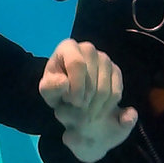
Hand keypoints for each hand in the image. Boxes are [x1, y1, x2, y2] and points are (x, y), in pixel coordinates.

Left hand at [39, 39, 138, 162]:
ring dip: (94, 107)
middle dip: (84, 100)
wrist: (70, 94)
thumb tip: (64, 83)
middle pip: (92, 78)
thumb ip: (51, 87)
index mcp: (68, 47)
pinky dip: (106, 107)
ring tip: (84, 115)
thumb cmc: (56, 88)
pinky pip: (115, 93)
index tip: (72, 102)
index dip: (75, 86)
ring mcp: (104, 58)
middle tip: (76, 112)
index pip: (77, 63)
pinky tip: (96, 112)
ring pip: (104, 88)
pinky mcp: (116, 70)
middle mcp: (88, 48)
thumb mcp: (48, 90)